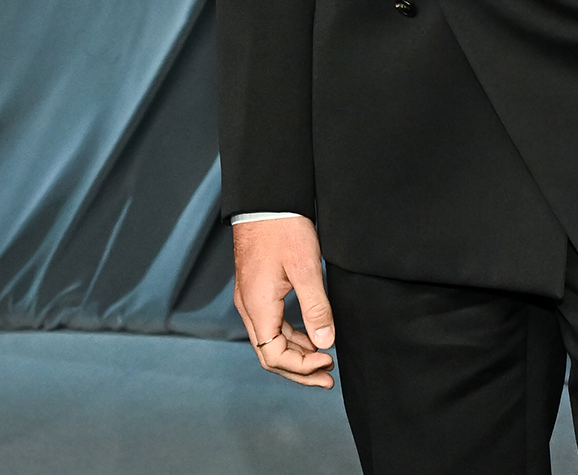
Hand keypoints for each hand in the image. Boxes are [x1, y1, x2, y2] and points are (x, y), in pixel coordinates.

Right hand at [232, 215, 334, 386]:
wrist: (266, 200)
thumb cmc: (283, 228)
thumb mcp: (305, 267)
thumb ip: (315, 307)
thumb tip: (325, 343)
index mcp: (257, 306)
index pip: (274, 357)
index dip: (301, 367)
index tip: (328, 361)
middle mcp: (249, 308)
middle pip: (270, 355)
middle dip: (299, 370)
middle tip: (328, 377)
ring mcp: (251, 299)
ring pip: (270, 341)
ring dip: (296, 354)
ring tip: (323, 361)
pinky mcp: (257, 290)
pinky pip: (272, 325)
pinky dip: (291, 336)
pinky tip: (310, 336)